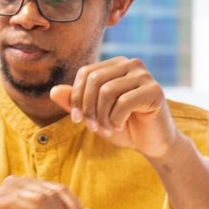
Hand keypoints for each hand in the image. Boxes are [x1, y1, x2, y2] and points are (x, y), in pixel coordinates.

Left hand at [49, 56, 178, 158]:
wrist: (151, 143)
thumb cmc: (122, 126)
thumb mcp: (93, 114)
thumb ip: (74, 102)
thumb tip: (53, 91)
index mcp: (115, 65)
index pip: (85, 72)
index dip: (76, 97)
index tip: (76, 119)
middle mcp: (131, 64)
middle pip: (94, 80)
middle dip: (88, 107)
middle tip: (92, 127)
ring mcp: (145, 76)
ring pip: (107, 91)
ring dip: (101, 116)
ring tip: (106, 129)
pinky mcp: (155, 90)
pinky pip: (124, 102)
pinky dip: (116, 119)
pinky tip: (119, 126)